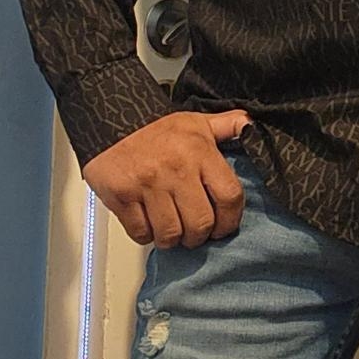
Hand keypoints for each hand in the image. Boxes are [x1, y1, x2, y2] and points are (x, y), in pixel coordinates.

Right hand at [83, 109, 251, 248]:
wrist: (108, 120)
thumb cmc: (154, 129)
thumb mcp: (195, 123)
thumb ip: (227, 126)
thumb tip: (251, 126)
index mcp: (199, 152)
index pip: (230, 197)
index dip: (230, 220)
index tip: (223, 226)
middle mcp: (176, 169)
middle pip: (200, 224)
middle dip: (199, 235)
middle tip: (194, 232)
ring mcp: (147, 184)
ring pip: (170, 234)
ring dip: (172, 239)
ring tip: (170, 229)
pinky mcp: (121, 196)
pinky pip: (141, 232)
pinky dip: (146, 234)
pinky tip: (148, 222)